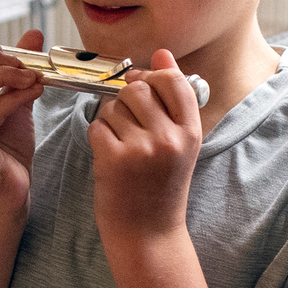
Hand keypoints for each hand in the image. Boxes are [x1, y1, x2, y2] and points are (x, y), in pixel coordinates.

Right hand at [0, 29, 44, 212]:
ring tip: (31, 78)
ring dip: (6, 73)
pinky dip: (17, 96)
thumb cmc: (6, 151)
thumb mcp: (12, 101)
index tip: (6, 51)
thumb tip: (32, 35)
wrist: (7, 195)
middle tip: (20, 62)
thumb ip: (17, 70)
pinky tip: (35, 92)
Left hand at [88, 49, 201, 238]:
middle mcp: (169, 138)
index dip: (153, 76)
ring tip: (121, 145)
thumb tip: (163, 52)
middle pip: (137, 88)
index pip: (172, 79)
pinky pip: (96, 126)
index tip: (144, 88)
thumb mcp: (180, 144)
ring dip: (110, 120)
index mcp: (190, 132)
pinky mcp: (113, 159)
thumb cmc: (161, 187)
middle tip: (129, 124)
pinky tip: (109, 156)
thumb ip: (173, 100)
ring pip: (113, 106)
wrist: (148, 235)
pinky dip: (98, 137)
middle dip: (126, 99)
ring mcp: (141, 149)